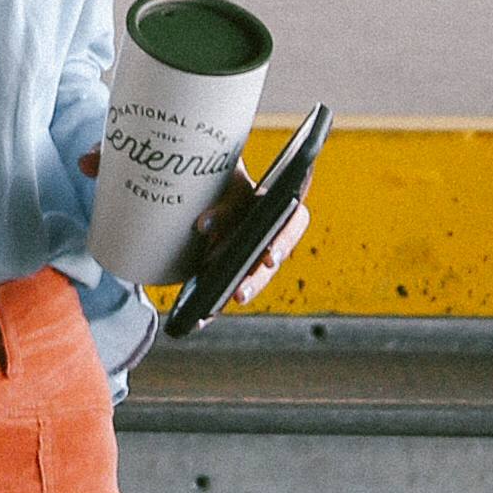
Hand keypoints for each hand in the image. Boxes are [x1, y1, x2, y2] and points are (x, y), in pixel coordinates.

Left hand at [188, 163, 310, 313]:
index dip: (284, 241)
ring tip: (214, 310)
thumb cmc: (219, 173)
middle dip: (256, 280)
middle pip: (271, 261)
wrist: (199, 178)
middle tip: (239, 293)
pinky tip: (199, 319)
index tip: (267, 259)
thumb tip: (204, 225)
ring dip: (237, 294)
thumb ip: (220, 200)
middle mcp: (268, 230)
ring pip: (253, 278)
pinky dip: (214, 305)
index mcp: (277, 202)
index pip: (293, 221)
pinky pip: (229, 287)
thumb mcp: (223, 178)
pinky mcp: (231, 264)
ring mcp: (250, 250)